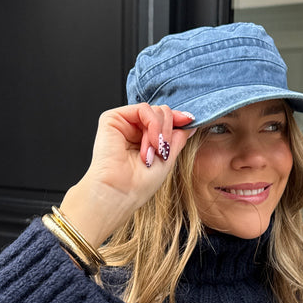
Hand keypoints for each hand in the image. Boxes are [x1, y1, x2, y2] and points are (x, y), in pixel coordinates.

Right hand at [59, 104, 195, 244]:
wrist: (119, 193)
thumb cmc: (138, 184)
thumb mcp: (167, 159)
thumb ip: (177, 139)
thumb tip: (189, 123)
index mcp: (143, 140)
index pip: (164, 121)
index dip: (177, 120)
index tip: (189, 120)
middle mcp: (132, 130)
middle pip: (161, 113)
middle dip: (168, 131)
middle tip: (163, 151)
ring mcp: (122, 123)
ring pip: (155, 110)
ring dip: (161, 131)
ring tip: (155, 151)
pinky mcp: (112, 119)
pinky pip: (143, 109)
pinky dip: (153, 124)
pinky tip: (150, 142)